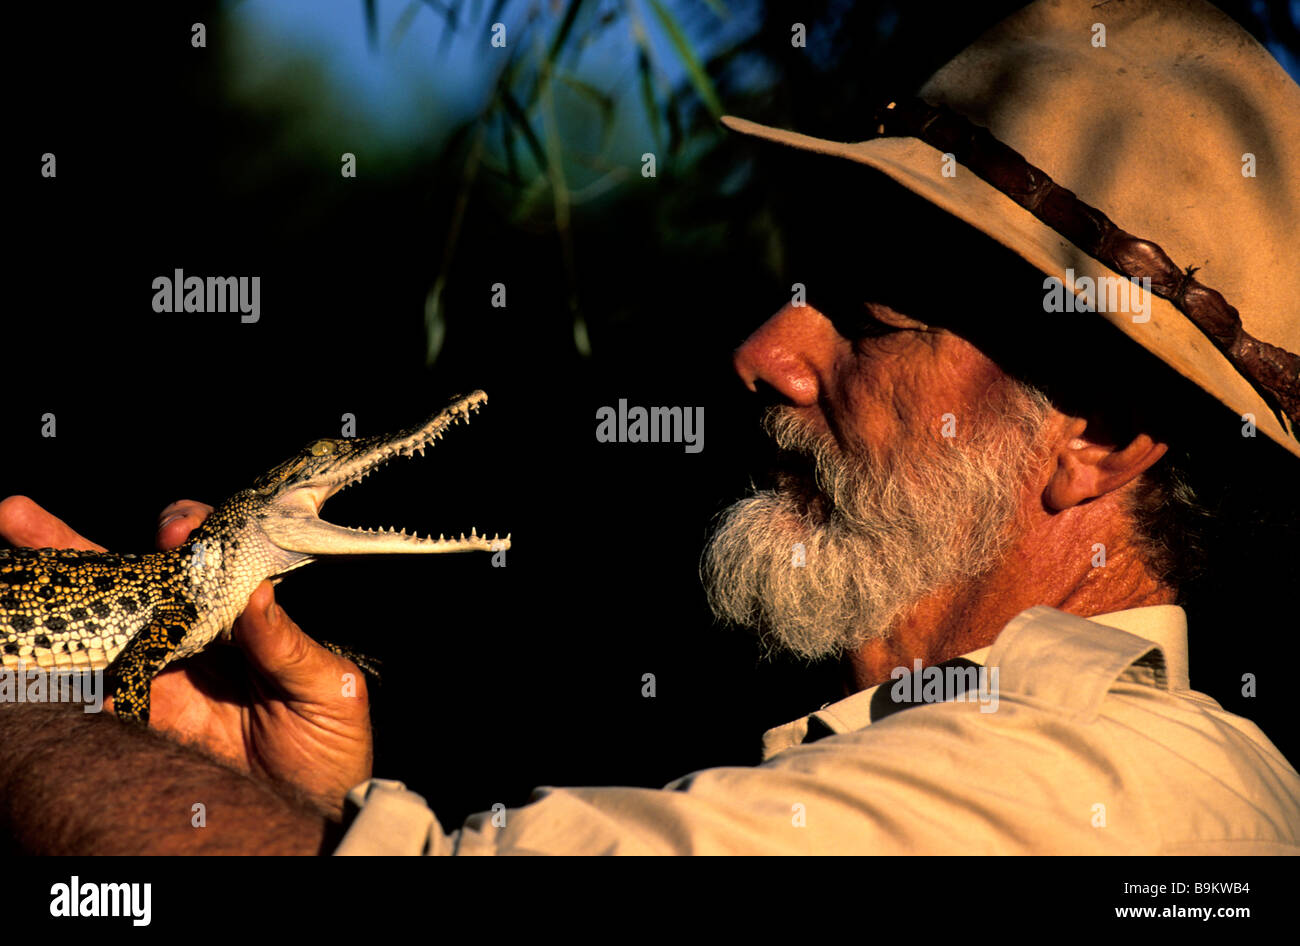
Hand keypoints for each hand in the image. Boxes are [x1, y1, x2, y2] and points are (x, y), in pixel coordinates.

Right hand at [0, 495, 372, 817]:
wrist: (311, 808)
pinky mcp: (138, 717)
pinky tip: (28, 647)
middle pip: (133, 576)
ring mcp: (159, 671)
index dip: (186, 531)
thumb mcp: (328, 689)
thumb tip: (256, 593)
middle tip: (20, 516)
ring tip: (6, 552)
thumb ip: (288, 644)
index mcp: (244, 612)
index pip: (207, 556)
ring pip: (99, 622)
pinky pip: (93, 686)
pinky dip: (57, 668)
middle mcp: (194, 631)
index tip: (177, 530)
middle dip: (74, 544)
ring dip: (52, 593)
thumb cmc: (332, 741)